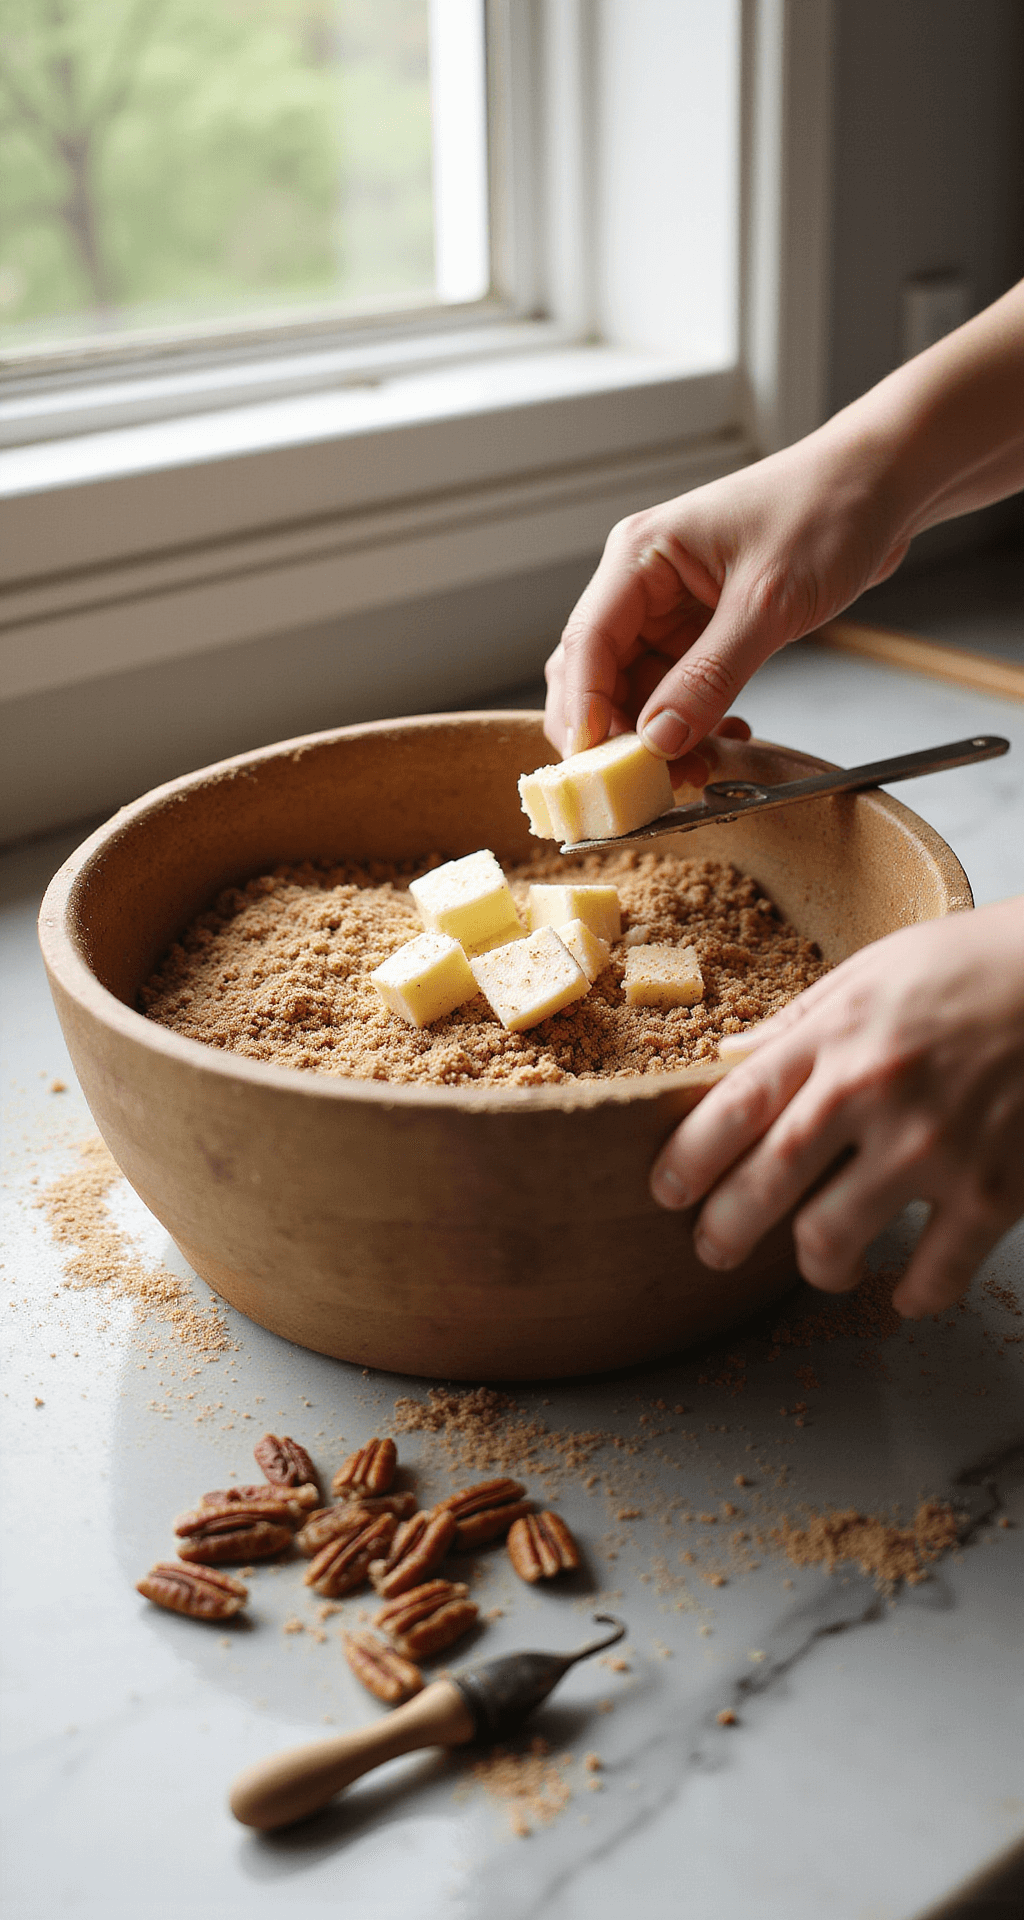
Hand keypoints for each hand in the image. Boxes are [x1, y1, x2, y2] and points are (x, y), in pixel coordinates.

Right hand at [544, 428, 909, 763]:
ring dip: (656, 737)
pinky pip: (677, 690)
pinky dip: (690, 723)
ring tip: (694, 769)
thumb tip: (658, 738)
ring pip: (636, 690)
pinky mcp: (703, 629)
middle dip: (615, 733)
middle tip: (645, 784)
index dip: (583, 712)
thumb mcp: (767, 603)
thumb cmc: (827, 510)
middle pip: (597, 674)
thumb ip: (709, 676)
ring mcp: (672, 608)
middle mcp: (645, 583)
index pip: (584, 644)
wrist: (882, 485)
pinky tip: (723, 739)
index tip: (598, 768)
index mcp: (640, 556)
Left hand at [649, 898, 1023, 1316]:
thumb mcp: (873, 972)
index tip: (666, 1190)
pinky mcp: (994, 1189)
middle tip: (713, 1250)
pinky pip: (937, 1269)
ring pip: (835, 1236)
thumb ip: (800, 1023)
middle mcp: (873, 1092)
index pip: (735, 1105)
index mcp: (836, 1036)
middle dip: (727, 1228)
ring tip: (821, 1266)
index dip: (690, 1157)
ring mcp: (934, 1146)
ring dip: (817, 1265)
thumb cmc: (974, 968)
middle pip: (769, 1178)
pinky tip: (906, 1293)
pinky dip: (915, 1294)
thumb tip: (730, 1059)